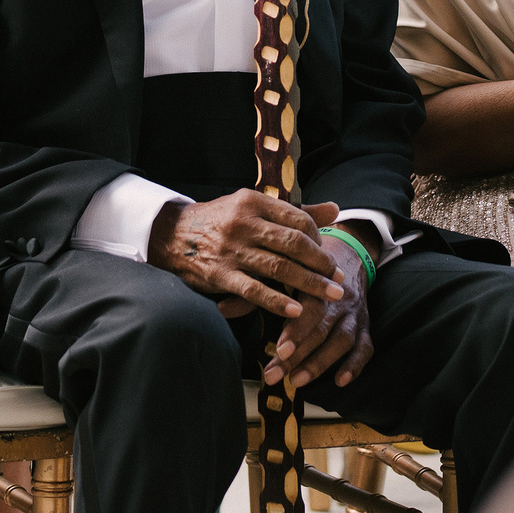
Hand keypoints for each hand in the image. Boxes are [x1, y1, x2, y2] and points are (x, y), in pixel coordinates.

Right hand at [148, 192, 345, 323]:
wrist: (173, 235)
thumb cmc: (222, 221)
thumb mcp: (253, 208)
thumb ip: (293, 211)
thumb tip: (335, 209)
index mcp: (254, 202)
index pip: (298, 219)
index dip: (319, 239)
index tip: (330, 256)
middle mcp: (244, 222)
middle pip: (294, 243)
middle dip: (322, 263)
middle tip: (340, 279)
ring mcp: (231, 249)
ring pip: (279, 267)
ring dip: (309, 284)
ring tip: (331, 296)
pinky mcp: (220, 274)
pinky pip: (254, 290)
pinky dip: (277, 301)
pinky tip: (295, 311)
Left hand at [266, 226, 376, 392]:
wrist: (347, 251)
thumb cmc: (305, 265)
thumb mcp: (282, 270)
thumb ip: (256, 290)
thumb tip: (221, 308)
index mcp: (318, 280)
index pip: (311, 306)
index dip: (297, 329)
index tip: (278, 349)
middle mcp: (339, 297)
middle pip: (323, 327)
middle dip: (300, 353)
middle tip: (274, 374)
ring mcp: (355, 312)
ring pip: (343, 339)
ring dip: (321, 362)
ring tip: (296, 381)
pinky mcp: (365, 325)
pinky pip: (366, 347)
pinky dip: (355, 365)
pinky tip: (340, 381)